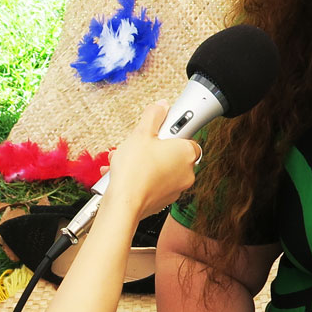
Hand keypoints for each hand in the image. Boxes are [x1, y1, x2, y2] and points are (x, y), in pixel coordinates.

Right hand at [102, 101, 200, 215]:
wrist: (124, 204)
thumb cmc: (135, 171)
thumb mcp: (141, 133)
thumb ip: (153, 116)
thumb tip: (160, 107)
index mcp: (187, 152)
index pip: (187, 134)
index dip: (171, 130)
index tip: (160, 128)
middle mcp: (187, 172)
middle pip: (172, 152)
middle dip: (154, 147)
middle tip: (140, 145)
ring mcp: (177, 188)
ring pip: (162, 168)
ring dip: (146, 162)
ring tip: (128, 160)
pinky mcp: (164, 199)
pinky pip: (155, 182)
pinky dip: (143, 177)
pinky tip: (126, 174)